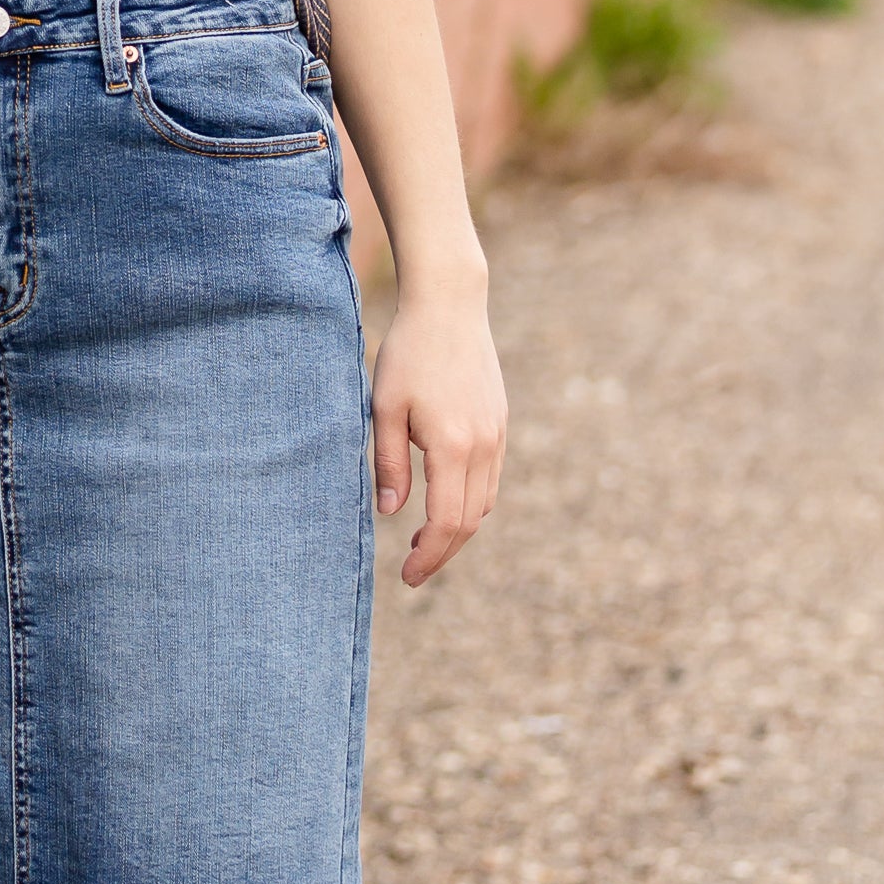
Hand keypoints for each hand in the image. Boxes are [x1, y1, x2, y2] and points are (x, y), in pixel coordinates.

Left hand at [370, 289, 506, 585]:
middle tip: (414, 571)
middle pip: (470, 522)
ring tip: (425, 539)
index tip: (408, 578)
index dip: (429, 557)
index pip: (447, 523)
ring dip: (459, 528)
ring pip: (484, 503)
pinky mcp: (499, 423)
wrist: (449, 306)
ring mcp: (497, 435)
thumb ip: (388, 463)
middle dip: (443, 552)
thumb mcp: (384, 408)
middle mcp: (484, 447)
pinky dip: (471, 501)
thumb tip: (391, 514)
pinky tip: (445, 499)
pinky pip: (490, 478)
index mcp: (453, 447)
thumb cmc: (408, 354)